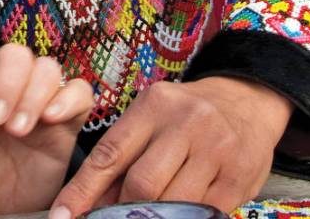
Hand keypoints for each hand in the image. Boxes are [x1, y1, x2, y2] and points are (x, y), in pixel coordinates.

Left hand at [0, 44, 93, 217]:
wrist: (4, 213)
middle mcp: (3, 97)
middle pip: (11, 57)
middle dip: (7, 84)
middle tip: (0, 122)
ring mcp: (37, 105)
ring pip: (45, 68)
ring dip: (35, 93)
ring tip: (22, 130)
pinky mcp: (66, 122)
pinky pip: (79, 92)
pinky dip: (70, 99)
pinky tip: (54, 119)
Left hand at [50, 76, 290, 216]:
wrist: (247, 102)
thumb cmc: (187, 116)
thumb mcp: (152, 119)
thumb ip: (123, 158)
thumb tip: (87, 203)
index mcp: (154, 105)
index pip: (109, 154)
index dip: (82, 191)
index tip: (62, 216)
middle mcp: (187, 123)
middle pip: (141, 185)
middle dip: (121, 211)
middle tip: (112, 217)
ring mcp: (217, 149)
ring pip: (172, 203)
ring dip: (153, 217)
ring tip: (146, 215)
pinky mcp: (238, 176)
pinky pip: (202, 212)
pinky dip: (184, 218)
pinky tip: (176, 214)